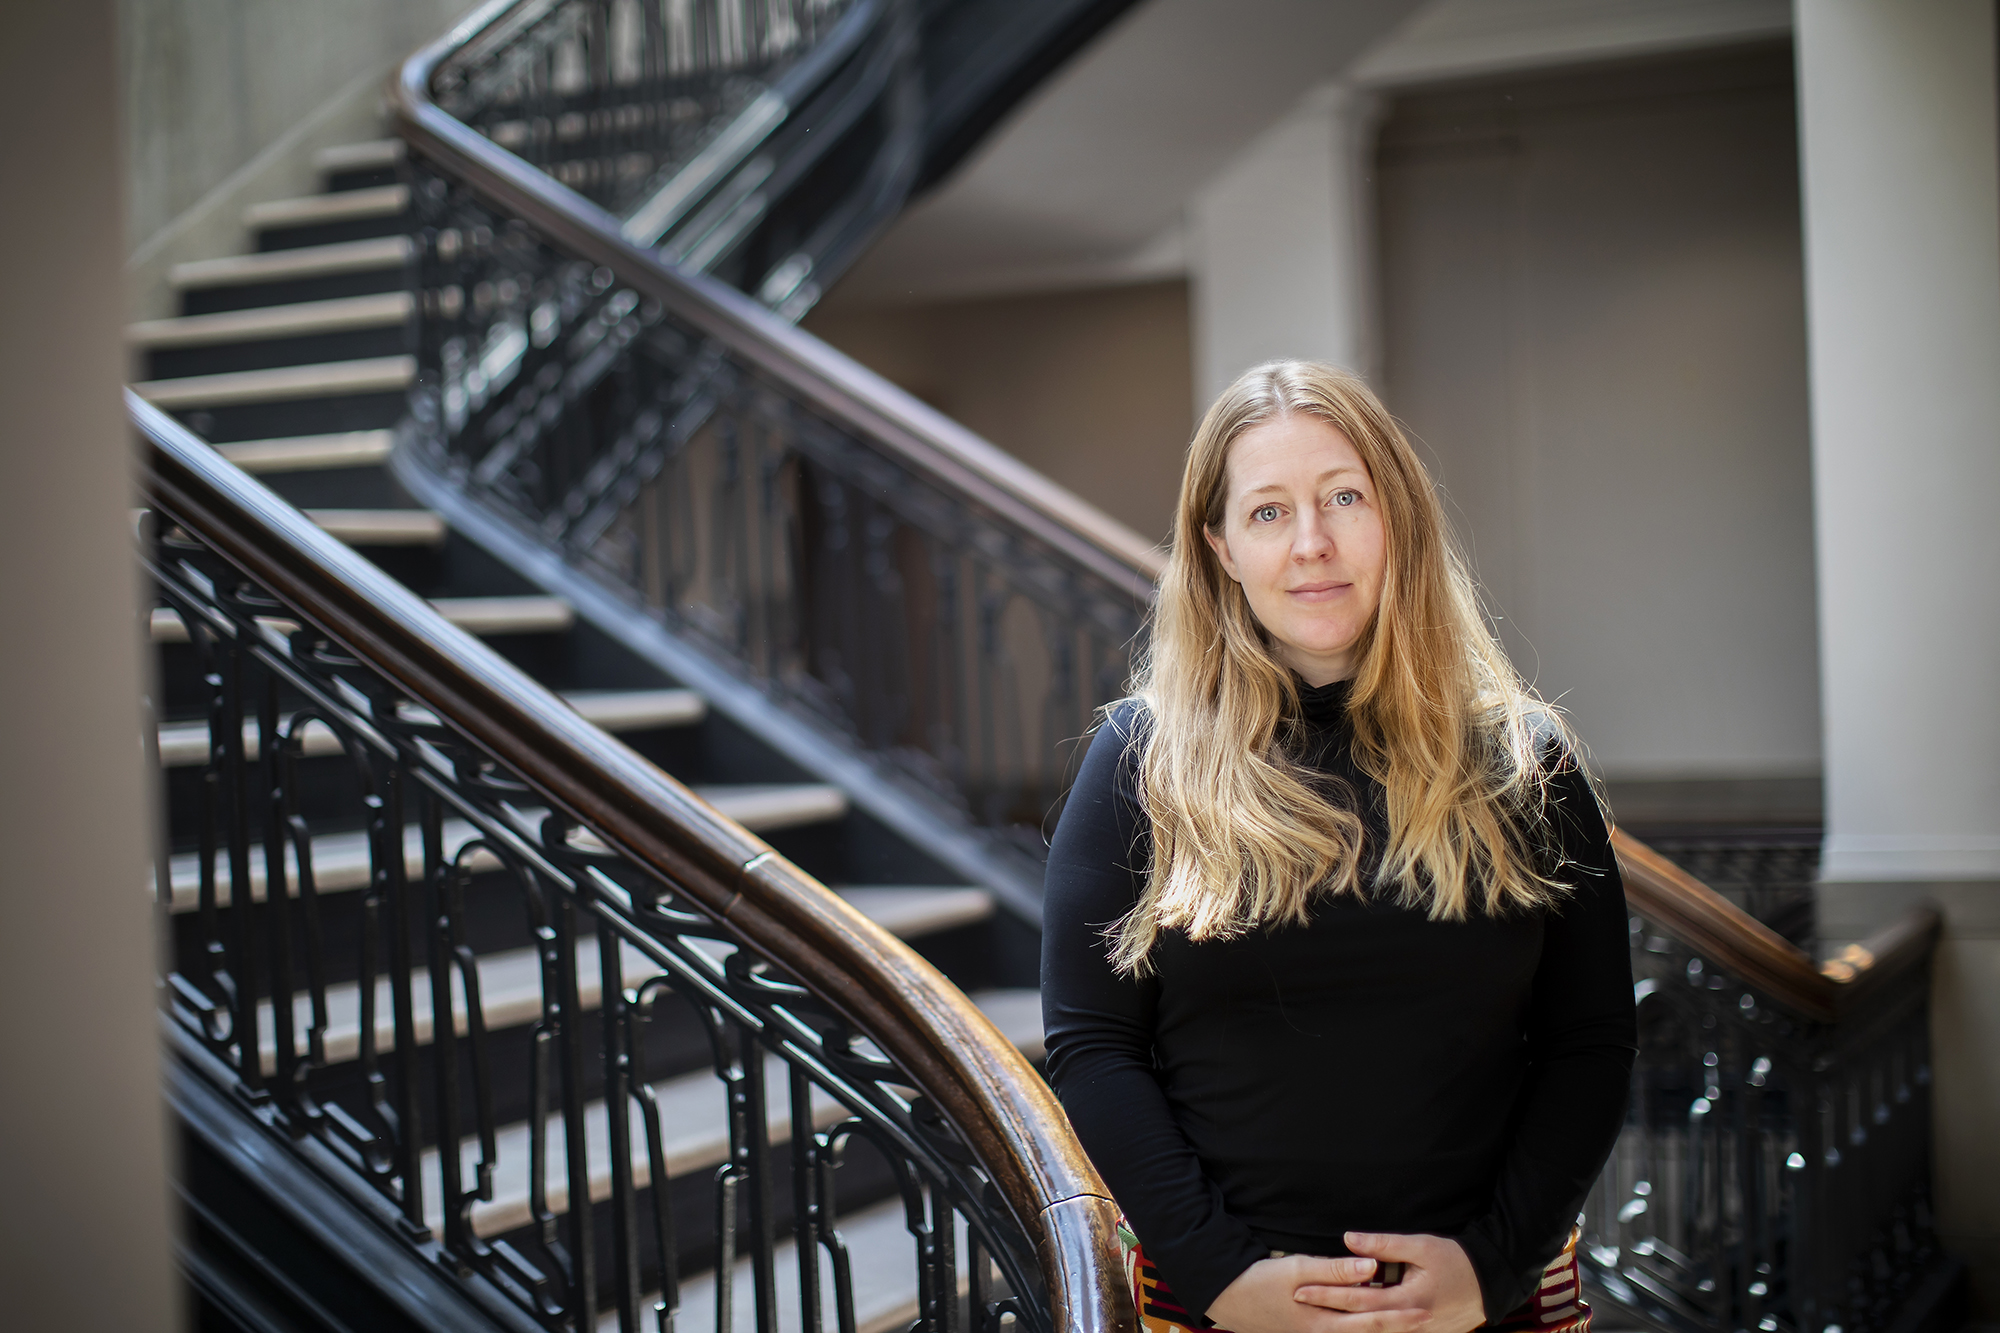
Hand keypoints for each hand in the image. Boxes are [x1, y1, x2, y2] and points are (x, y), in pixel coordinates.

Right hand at [1206, 1254, 1427, 1332]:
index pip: (1371, 1323)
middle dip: (1398, 1326)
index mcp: (1324, 1323)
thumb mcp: (1298, 1269)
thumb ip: (1335, 1270)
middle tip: (1427, 1319)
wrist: (1228, 1298)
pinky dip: (1359, 1328)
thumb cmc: (1261, 1280)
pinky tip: (1367, 1322)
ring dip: (1380, 1328)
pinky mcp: (1307, 1330)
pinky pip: (1341, 1331)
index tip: (1425, 1310)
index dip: (1399, 1317)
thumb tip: (1370, 1268)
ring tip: (1407, 1323)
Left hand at [1293, 1234, 1484, 1332]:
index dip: (1327, 1294)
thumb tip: (1348, 1239)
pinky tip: (1349, 1325)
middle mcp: (1410, 1324)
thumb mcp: (1421, 1246)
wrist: (1492, 1284)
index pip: (1357, 1299)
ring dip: (1344, 1326)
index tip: (1301, 1289)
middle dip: (1327, 1313)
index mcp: (1408, 1301)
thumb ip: (1384, 1245)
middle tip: (1299, 1304)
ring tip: (1316, 1318)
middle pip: (1360, 1321)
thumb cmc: (1457, 1261)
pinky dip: (1367, 1329)